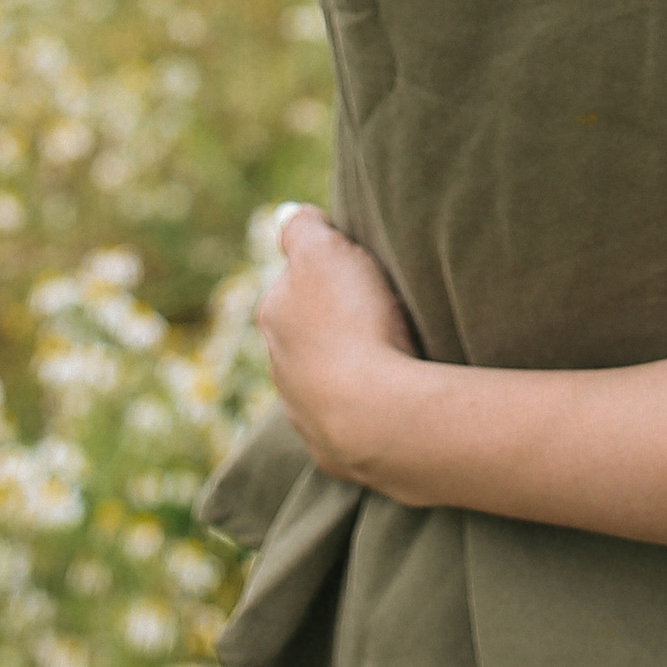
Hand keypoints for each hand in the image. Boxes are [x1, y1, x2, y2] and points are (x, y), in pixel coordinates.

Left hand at [258, 210, 418, 482]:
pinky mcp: (331, 449)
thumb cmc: (355, 322)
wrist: (377, 415)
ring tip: (392, 354)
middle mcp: (278, 364)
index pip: (296, 278)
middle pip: (308, 330)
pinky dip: (363, 404)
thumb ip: (302, 228)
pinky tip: (390, 396)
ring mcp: (302, 411)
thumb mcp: (325, 252)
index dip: (330, 269)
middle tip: (380, 311)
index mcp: (274, 313)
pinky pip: (347, 416)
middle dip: (336, 321)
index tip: (361, 269)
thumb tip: (290, 217)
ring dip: (350, 364)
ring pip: (324, 375)